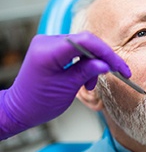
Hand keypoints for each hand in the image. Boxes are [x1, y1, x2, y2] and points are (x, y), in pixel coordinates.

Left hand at [0, 31, 129, 139]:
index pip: (86, 42)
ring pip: (83, 47)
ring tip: (91, 84)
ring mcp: (49, 44)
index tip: (120, 67)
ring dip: (94, 63)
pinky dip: (85, 64)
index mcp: (48, 51)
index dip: (107, 53)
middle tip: (118, 72)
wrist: (20, 109)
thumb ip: (87, 72)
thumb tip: (106, 64)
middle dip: (104, 58)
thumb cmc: (38, 102)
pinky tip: (86, 79)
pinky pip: (76, 51)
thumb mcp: (67, 88)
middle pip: (86, 42)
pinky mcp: (52, 49)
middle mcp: (47, 42)